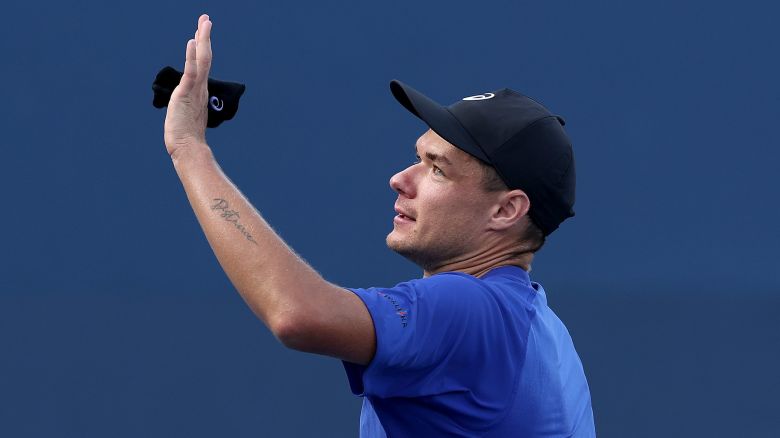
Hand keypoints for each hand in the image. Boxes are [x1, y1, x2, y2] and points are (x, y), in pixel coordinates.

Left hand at [164, 14, 212, 156]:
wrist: (188, 149)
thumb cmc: (186, 138)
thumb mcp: (187, 117)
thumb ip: (189, 109)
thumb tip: (189, 112)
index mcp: (200, 91)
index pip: (202, 64)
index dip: (202, 47)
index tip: (202, 33)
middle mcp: (200, 87)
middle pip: (205, 57)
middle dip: (205, 37)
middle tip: (206, 19)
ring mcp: (195, 90)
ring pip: (201, 60)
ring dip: (202, 39)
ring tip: (204, 22)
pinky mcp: (186, 94)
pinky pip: (190, 71)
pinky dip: (191, 55)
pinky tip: (192, 41)